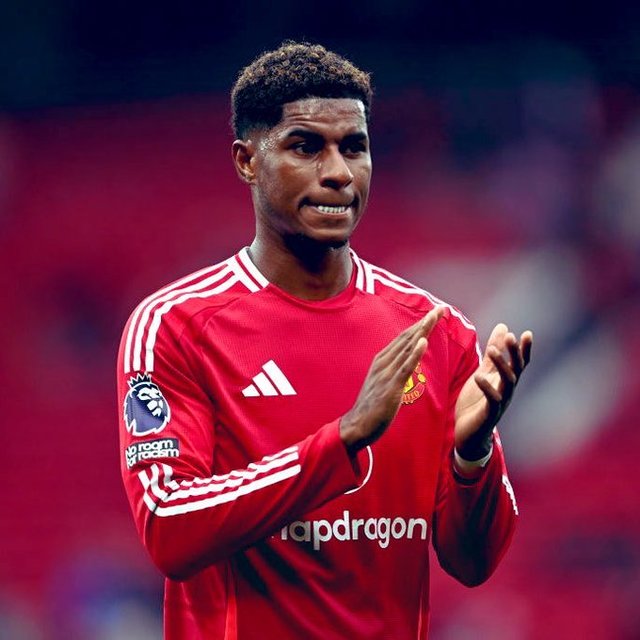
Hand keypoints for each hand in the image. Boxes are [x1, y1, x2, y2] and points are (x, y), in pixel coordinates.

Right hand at [341, 306, 444, 453]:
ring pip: (407, 348)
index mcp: (382, 360)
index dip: (420, 325)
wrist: (356, 425)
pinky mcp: (391, 387)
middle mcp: (383, 362)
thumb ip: (393, 369)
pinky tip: (423, 342)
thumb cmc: (371, 406)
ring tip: (435, 317)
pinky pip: (405, 368)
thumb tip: (406, 361)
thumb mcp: (382, 382)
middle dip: (425, 322)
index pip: (404, 338)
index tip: (434, 314)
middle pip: (408, 337)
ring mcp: (386, 374)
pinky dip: (414, 353)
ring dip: (422, 331)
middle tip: (441, 309)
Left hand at [454, 324, 532, 460]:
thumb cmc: (477, 402)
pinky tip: (478, 376)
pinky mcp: (489, 414)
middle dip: (514, 353)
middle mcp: (506, 391)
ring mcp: (500, 402)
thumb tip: (504, 327)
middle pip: (515, 369)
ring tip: (493, 350)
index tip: (527, 333)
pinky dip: (486, 388)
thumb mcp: (484, 373)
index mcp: (505, 381)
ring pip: (507, 383)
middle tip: (511, 337)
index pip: (519, 363)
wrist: (469, 434)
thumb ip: (492, 354)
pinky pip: (492, 400)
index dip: (524, 350)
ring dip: (501, 366)